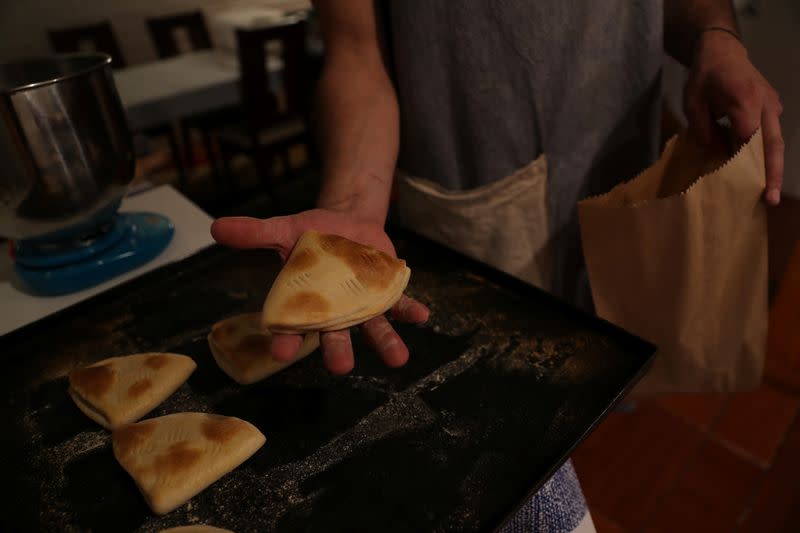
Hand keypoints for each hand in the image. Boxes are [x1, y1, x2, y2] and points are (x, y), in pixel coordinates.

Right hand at [210, 209, 429, 374]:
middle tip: (340, 367)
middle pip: (335, 337)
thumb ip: (255, 233)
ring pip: (373, 330)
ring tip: (398, 359)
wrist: (348, 220)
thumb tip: (215, 227)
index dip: (287, 340)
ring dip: (386, 344)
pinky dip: (411, 311)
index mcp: (306, 305)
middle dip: (338, 351)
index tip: (281, 352)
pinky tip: (423, 316)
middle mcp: (335, 313)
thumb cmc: (312, 232)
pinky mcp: (387, 294)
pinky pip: (401, 306)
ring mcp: (363, 306)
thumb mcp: (283, 229)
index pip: (293, 328)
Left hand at [683, 29, 783, 204]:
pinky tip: (760, 173)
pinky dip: (767, 154)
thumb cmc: (705, 76)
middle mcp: (765, 105)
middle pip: (772, 144)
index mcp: (745, 100)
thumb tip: (712, 152)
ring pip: (776, 142)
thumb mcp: (693, 102)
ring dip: (774, 168)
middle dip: (772, 173)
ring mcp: (773, 106)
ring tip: (768, 193)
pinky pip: (772, 134)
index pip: (747, 138)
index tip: (733, 180)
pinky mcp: (773, 107)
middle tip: (769, 199)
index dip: (741, 160)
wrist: (723, 51)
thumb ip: (702, 128)